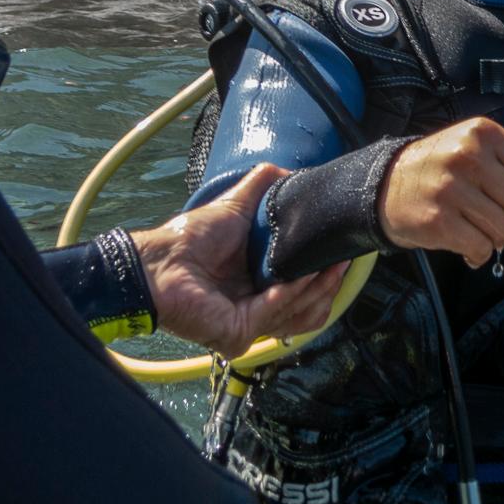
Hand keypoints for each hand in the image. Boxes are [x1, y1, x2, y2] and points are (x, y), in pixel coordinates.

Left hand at [131, 163, 347, 356]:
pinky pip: (275, 313)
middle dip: (329, 283)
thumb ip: (262, 186)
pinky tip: (306, 273)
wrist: (159, 260)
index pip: (302, 291)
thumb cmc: (190, 238)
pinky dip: (293, 292)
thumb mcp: (236, 205)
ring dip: (319, 287)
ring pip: (298, 313)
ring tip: (333, 263)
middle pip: (307, 306)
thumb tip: (291, 171)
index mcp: (258, 286)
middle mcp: (255, 309)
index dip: (325, 274)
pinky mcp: (238, 333)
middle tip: (344, 258)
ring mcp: (248, 325)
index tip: (343, 252)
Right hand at [379, 117, 503, 267]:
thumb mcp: (483, 149)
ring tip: (484, 233)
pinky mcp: (437, 220)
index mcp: (486, 133)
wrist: (386, 185)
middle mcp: (468, 156)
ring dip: (501, 240)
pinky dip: (480, 254)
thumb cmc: (445, 167)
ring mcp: (451, 188)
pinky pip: (481, 248)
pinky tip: (468, 246)